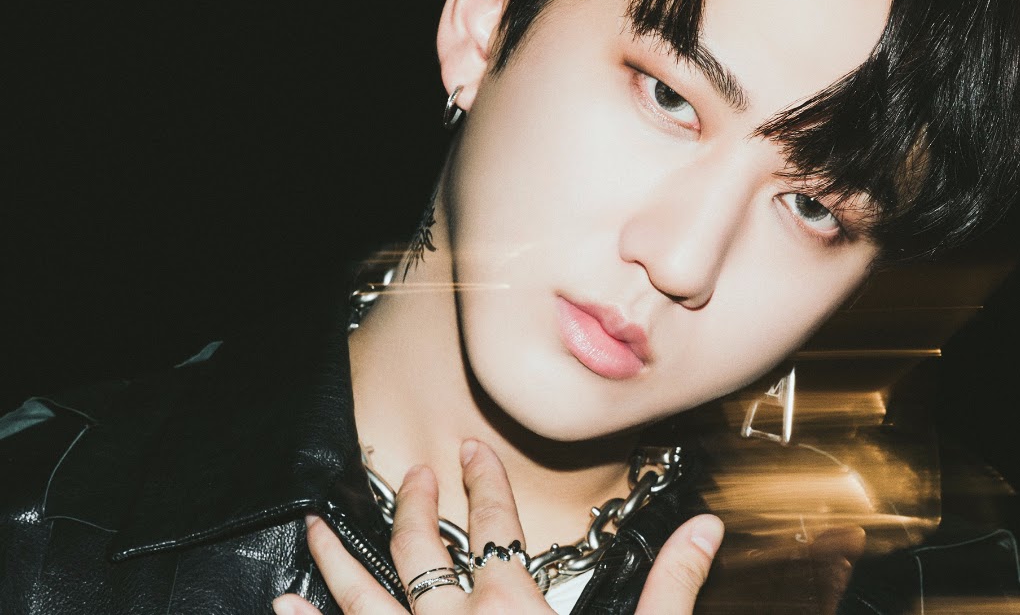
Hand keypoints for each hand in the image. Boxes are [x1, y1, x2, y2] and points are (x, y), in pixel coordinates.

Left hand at [272, 439, 723, 614]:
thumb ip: (670, 588)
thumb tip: (704, 529)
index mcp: (513, 609)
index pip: (496, 524)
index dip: (484, 481)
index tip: (469, 451)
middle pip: (421, 546)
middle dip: (413, 502)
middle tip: (411, 474)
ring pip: (365, 594)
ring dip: (339, 554)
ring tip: (315, 523)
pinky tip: (285, 604)